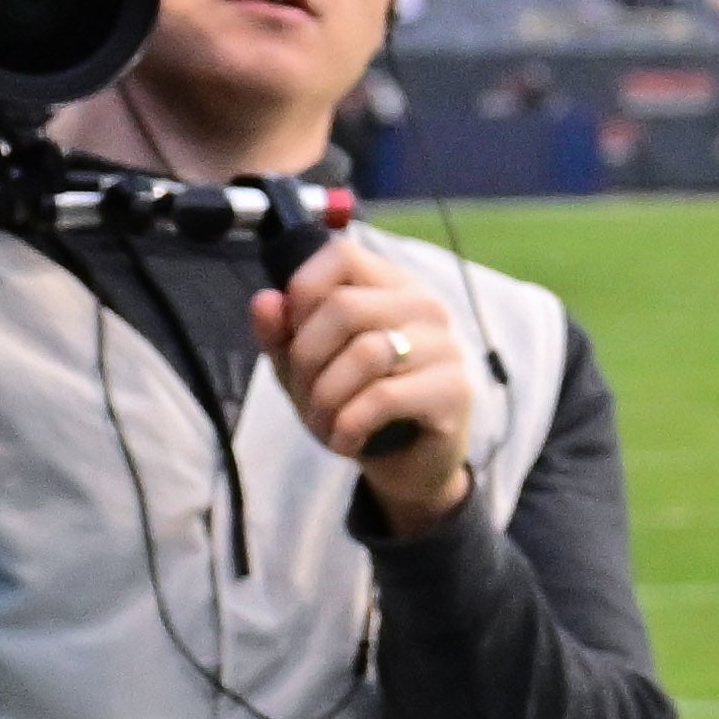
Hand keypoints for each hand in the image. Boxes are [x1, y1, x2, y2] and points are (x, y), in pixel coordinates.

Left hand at [263, 236, 475, 540]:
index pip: (340, 254)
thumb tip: (265, 301)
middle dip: (306, 359)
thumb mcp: (306, 368)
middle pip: (345, 306)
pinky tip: (346, 441)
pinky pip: (384, 398)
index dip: (304, 290)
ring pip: (365, 353)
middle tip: (306, 395)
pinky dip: (349, 426)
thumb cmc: (354, 403)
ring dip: (326, 399)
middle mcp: (424, 306)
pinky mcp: (453, 389)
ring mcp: (445, 346)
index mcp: (389, 286)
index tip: (296, 333)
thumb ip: (281, 334)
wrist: (407, 463)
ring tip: (324, 424)